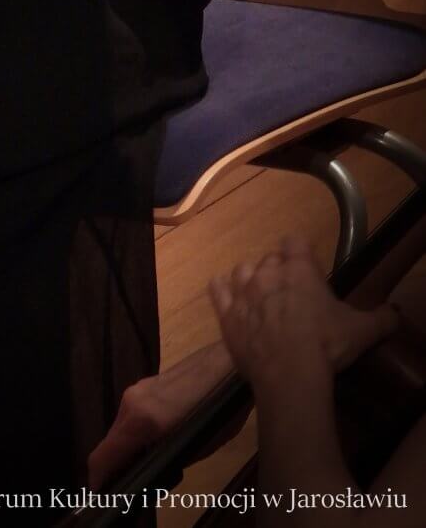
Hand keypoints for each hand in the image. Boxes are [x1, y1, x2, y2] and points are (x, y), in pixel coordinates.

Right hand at [87, 340, 236, 486]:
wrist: (228, 362)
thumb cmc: (221, 409)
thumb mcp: (199, 446)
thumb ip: (168, 461)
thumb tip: (148, 474)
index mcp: (140, 421)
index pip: (103, 455)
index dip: (98, 480)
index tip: (100, 496)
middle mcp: (130, 402)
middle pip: (110, 441)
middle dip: (115, 465)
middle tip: (131, 485)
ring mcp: (137, 389)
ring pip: (121, 426)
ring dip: (127, 447)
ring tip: (148, 463)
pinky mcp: (146, 383)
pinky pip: (132, 414)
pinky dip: (135, 432)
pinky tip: (157, 439)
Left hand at [209, 236, 395, 394]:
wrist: (290, 374)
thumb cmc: (327, 345)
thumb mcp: (363, 331)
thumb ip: (382, 318)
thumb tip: (396, 313)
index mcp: (299, 269)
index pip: (295, 241)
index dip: (300, 252)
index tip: (308, 267)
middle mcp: (267, 272)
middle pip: (269, 259)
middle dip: (279, 271)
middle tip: (292, 294)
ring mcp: (243, 291)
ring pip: (243, 270)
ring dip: (251, 279)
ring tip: (263, 297)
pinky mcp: (226, 313)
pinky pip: (217, 289)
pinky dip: (223, 290)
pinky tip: (231, 298)